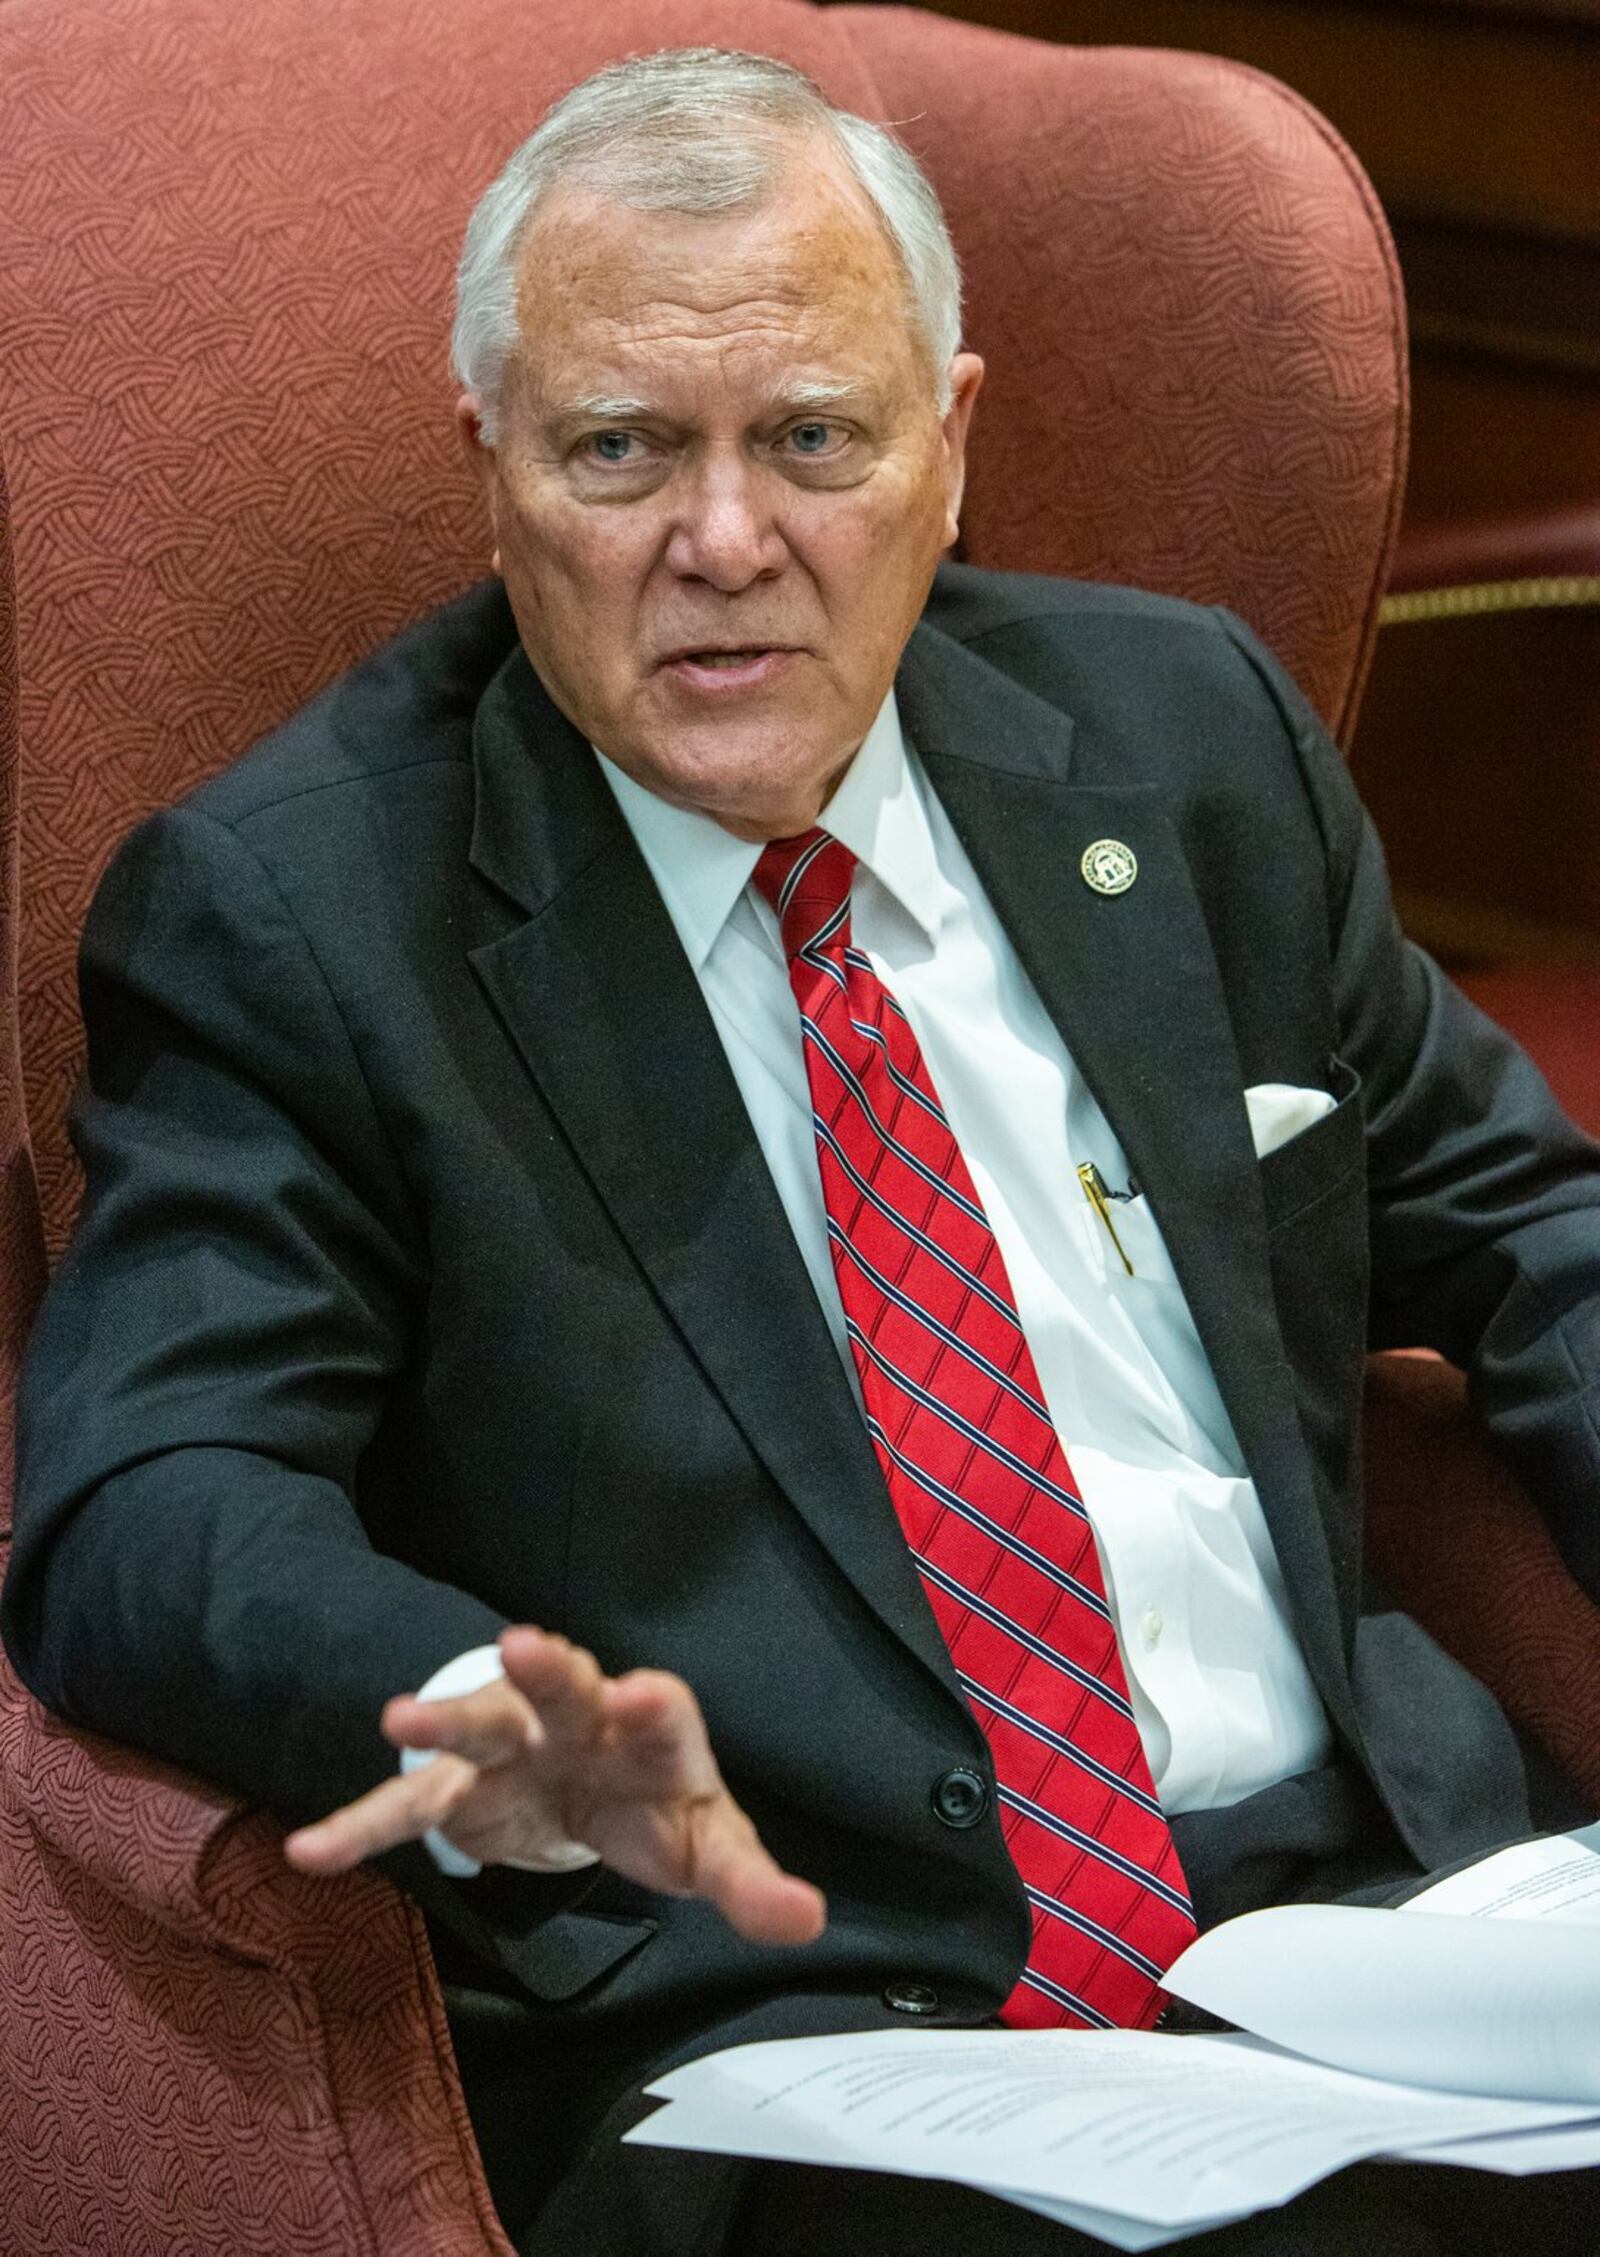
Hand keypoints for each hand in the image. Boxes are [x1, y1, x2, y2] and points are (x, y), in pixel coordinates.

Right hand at [282, 1626, 825, 1946]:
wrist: (591, 1791)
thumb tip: (807, 1919)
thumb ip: (751, 1883)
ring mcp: (514, 1743)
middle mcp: (580, 1720)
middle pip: (568, 1687)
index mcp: (653, 1733)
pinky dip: (364, 1825)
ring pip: (478, 1723)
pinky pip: (410, 1805)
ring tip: (399, 1716)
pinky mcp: (461, 1785)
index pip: (661, 1710)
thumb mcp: (710, 1848)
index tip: (639, 1697)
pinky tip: (310, 1851)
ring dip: (443, 1716)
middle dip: (548, 1670)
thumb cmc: (657, 1808)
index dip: (649, 1704)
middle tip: (524, 1645)